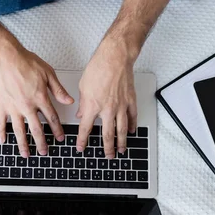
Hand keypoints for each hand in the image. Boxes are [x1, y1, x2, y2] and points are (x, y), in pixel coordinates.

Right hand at [0, 44, 73, 156]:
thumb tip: (69, 101)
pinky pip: (1, 122)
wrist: (5, 57)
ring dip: (23, 144)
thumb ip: (58, 90)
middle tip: (44, 152)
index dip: (57, 130)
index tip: (60, 138)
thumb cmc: (25, 62)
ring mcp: (13, 107)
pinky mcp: (1, 105)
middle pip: (36, 129)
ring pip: (19, 131)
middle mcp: (27, 106)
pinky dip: (0, 133)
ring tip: (26, 154)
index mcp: (40, 98)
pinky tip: (2, 141)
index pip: (52, 118)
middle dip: (42, 143)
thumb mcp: (48, 73)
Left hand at [76, 38, 136, 158]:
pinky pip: (132, 117)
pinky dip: (132, 126)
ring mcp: (121, 106)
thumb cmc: (98, 68)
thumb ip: (83, 104)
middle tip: (108, 156)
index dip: (82, 141)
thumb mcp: (83, 87)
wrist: (115, 58)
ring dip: (121, 142)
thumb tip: (81, 113)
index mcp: (92, 106)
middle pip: (107, 135)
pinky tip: (131, 132)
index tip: (81, 148)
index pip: (85, 129)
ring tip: (121, 150)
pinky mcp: (130, 101)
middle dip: (107, 148)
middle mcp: (107, 109)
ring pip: (122, 130)